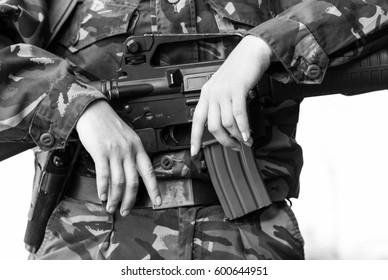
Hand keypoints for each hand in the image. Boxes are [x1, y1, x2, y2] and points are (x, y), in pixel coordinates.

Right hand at [76, 100, 160, 215]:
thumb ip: (131, 154)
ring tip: (112, 207)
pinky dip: (103, 188)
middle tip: (126, 211)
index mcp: (138, 147)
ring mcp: (115, 152)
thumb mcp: (127, 137)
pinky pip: (103, 174)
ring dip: (115, 198)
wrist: (93, 110)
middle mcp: (129, 151)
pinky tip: (102, 195)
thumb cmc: (109, 124)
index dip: (154, 189)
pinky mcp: (100, 152)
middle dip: (130, 200)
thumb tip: (129, 175)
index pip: (149, 172)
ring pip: (119, 181)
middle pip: (134, 182)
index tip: (158, 201)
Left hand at [190, 35, 272, 154]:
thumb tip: (224, 127)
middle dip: (224, 142)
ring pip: (227, 123)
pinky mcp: (237, 89)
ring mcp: (223, 91)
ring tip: (246, 141)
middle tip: (235, 147)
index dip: (194, 138)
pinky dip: (244, 128)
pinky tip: (248, 135)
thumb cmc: (238, 70)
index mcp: (206, 94)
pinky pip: (239, 115)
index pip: (196, 120)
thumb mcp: (223, 88)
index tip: (194, 152)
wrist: (251, 52)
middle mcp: (212, 94)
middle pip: (213, 127)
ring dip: (237, 137)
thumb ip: (220, 105)